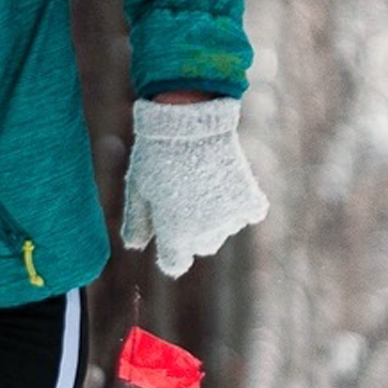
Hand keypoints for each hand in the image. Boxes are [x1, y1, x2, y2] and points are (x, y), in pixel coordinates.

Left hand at [122, 96, 267, 276]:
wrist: (190, 124)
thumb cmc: (156, 156)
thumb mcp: (138, 188)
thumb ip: (137, 222)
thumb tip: (136, 245)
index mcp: (174, 233)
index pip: (175, 263)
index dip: (171, 252)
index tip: (170, 238)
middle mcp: (203, 233)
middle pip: (201, 246)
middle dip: (193, 232)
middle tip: (185, 200)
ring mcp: (228, 218)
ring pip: (224, 230)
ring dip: (216, 217)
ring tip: (203, 184)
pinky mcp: (248, 200)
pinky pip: (251, 213)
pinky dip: (243, 204)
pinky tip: (229, 186)